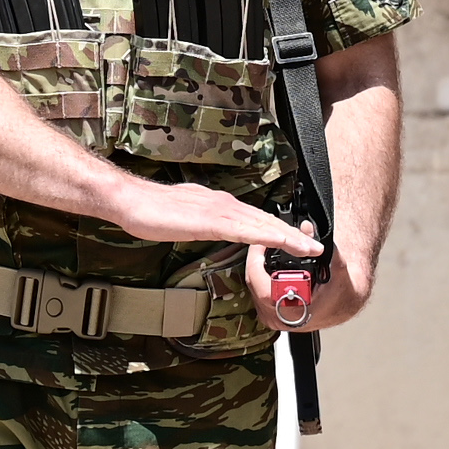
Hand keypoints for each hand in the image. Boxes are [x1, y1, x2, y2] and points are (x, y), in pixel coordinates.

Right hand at [104, 178, 316, 255]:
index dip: (280, 231)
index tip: (299, 241)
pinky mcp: (210, 221)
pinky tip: (280, 243)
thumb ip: (206, 221)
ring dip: (288, 237)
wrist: (133, 200)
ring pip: (262, 226)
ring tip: (309, 248)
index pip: (258, 220)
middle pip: (267, 222)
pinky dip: (265, 237)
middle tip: (316, 247)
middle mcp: (227, 206)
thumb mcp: (188, 217)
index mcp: (222, 206)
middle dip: (294, 236)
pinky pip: (244, 230)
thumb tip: (215, 227)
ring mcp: (220, 211)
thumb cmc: (154, 211)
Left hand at [246, 233, 377, 330]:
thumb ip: (323, 246)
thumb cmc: (340, 290)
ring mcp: (272, 318)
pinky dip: (258, 275)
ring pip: (253, 288)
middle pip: (254, 286)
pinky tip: (264, 263)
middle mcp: (281, 318)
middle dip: (256, 260)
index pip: (265, 290)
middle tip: (261, 242)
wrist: (342, 304)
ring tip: (262, 250)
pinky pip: (255, 292)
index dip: (258, 263)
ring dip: (256, 267)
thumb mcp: (337, 266)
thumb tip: (306, 228)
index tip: (262, 245)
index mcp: (296, 311)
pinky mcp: (268, 315)